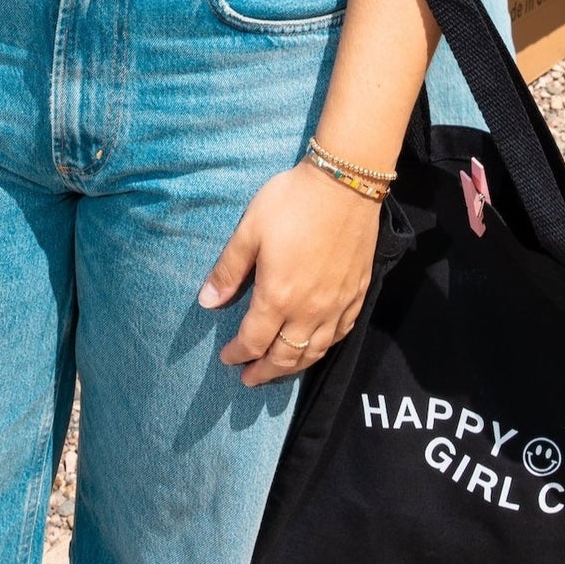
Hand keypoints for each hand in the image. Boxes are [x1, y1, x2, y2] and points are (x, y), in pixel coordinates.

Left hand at [199, 162, 379, 385]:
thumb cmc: (291, 202)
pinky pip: (340, 334)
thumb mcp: (249, 231)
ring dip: (293, 367)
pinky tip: (316, 346)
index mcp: (277, 297)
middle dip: (264, 371)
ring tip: (279, 371)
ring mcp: (337, 305)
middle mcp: (309, 311)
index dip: (238, 354)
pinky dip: (323, 347)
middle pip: (285, 357)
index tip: (228, 359)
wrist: (345, 184)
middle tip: (249, 379)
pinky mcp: (357, 294)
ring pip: (314, 351)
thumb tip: (207, 302)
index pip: (253, 341)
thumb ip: (228, 270)